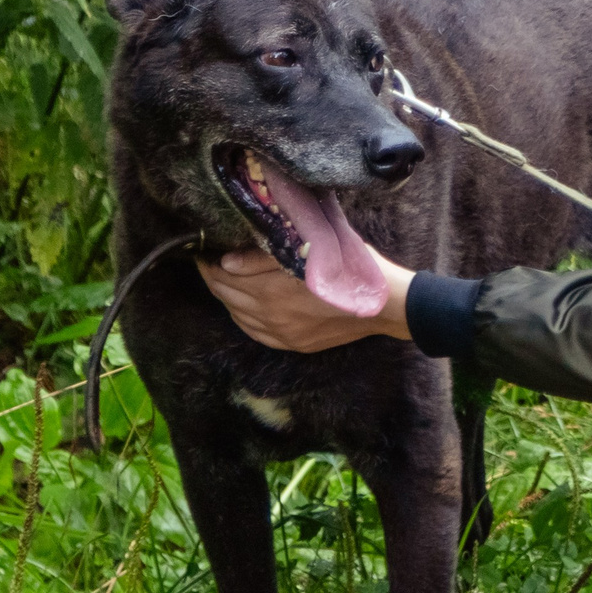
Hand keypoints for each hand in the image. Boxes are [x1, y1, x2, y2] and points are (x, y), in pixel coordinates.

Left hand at [199, 247, 416, 351]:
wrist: (387, 306)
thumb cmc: (353, 267)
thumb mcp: (314, 249)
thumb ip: (267, 256)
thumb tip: (228, 261)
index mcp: (273, 290)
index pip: (225, 275)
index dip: (210, 261)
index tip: (204, 248)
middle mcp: (272, 316)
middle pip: (227, 296)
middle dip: (213, 277)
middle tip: (207, 261)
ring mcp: (282, 334)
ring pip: (237, 316)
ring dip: (226, 297)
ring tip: (222, 280)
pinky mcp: (293, 344)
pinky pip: (254, 332)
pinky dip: (241, 317)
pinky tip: (241, 307)